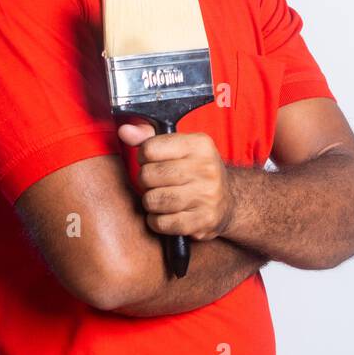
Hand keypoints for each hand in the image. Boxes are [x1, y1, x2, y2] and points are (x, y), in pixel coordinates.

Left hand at [117, 124, 235, 240]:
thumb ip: (149, 137)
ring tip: (162, 198)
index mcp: (199, 144)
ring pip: (153, 201)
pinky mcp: (204, 220)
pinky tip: (167, 214)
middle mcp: (206, 168)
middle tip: (156, 183)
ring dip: (151, 203)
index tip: (152, 161)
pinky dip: (158, 221)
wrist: (228, 200)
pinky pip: (162, 223)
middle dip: (145, 181)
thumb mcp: (179, 147)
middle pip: (148, 175)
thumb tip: (125, 131)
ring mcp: (207, 195)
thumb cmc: (196, 171)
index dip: (144, 157)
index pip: (149, 148)